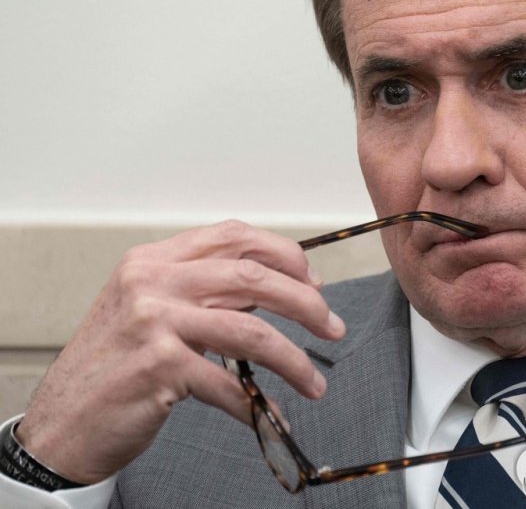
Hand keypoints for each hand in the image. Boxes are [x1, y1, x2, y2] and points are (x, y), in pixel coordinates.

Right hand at [15, 220, 344, 483]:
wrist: (64, 419)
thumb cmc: (114, 364)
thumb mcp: (150, 309)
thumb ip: (203, 290)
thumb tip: (275, 290)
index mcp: (154, 260)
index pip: (233, 236)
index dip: (283, 254)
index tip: (313, 280)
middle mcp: (152, 281)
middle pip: (253, 277)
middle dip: (305, 302)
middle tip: (331, 326)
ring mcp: (154, 322)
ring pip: (251, 332)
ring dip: (294, 360)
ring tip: (314, 383)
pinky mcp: (159, 367)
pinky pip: (229, 385)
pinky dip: (258, 404)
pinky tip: (271, 414)